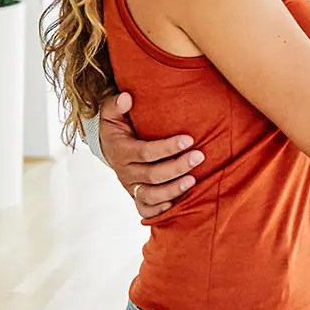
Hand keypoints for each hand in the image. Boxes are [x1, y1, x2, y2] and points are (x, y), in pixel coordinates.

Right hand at [98, 91, 202, 220]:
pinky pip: (145, 210)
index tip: (189, 139)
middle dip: (177, 167)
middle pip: (152, 175)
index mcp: (121, 150)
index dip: (167, 147)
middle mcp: (126, 172)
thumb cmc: (117, 126)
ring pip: (151, 195)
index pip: (145, 152)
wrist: (109, 147)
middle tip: (199, 156)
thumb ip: (116, 104)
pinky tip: (176, 205)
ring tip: (193, 181)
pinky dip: (159, 211)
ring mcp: (131, 186)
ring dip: (173, 190)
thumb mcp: (111, 112)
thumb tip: (126, 97)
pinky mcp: (136, 196)